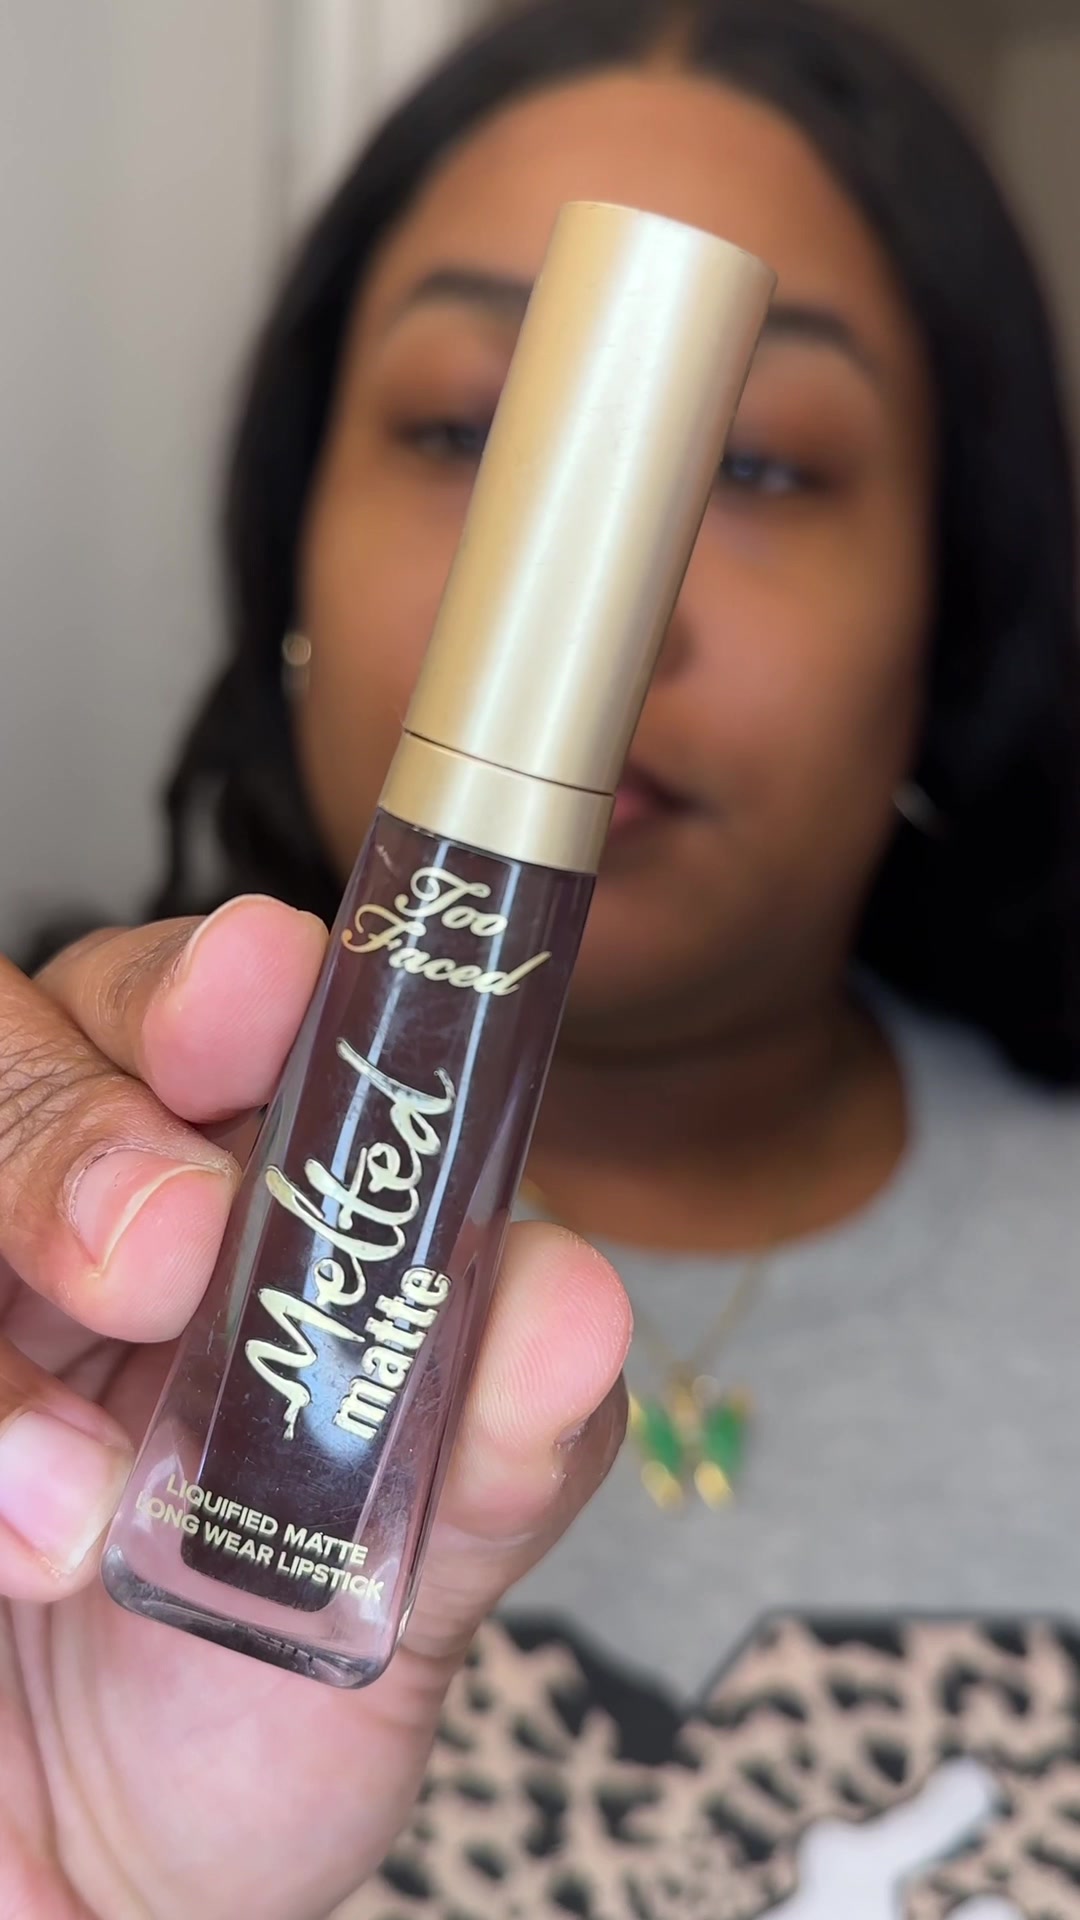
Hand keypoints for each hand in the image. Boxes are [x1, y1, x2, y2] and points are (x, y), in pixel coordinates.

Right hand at [0, 898, 629, 1919]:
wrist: (102, 1897)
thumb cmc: (246, 1712)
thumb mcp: (407, 1588)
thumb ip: (493, 1444)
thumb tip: (572, 1300)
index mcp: (227, 1210)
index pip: (217, 1024)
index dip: (232, 984)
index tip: (273, 981)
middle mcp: (65, 1226)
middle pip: (29, 1046)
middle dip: (86, 1124)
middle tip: (162, 1246)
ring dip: (5, 1255)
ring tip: (69, 1507)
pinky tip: (27, 1543)